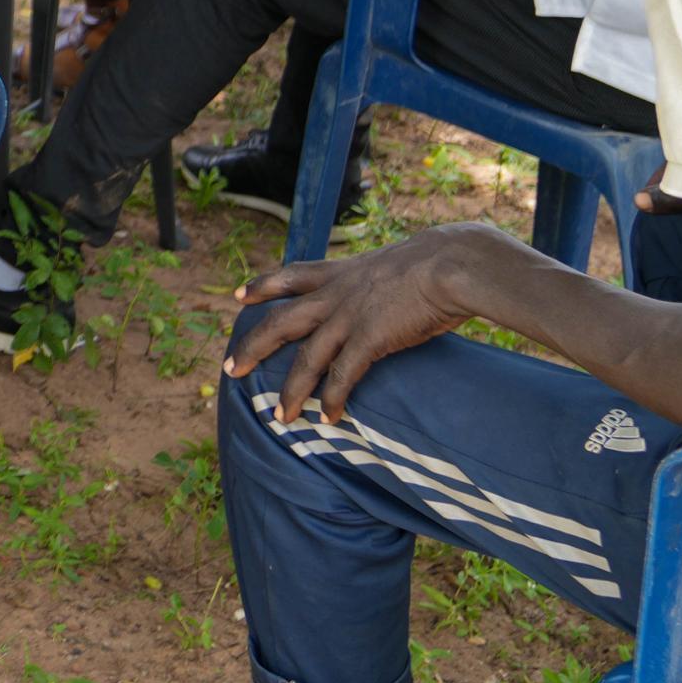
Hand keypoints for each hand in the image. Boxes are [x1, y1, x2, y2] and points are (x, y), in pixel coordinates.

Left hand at [226, 227, 504, 427]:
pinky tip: (327, 419)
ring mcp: (349, 317)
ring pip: (306, 358)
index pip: (289, 275)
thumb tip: (390, 290)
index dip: (261, 285)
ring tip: (280, 418)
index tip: (238, 296)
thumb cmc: (435, 262)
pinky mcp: (370, 339)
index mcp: (340, 272)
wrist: (451, 264)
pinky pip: (342, 376)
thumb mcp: (393, 263)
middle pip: (280, 321)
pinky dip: (332, 399)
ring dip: (291, 391)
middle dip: (252, 346)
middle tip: (231, 368)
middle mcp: (335, 294)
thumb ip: (379, 280)